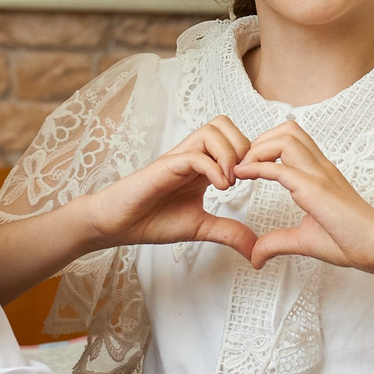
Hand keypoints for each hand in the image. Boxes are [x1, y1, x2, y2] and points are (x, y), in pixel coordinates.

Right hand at [82, 120, 256, 260]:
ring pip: (212, 130)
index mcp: (202, 165)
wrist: (119, 225)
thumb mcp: (201, 228)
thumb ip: (228, 232)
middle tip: (243, 177)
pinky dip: (213, 169)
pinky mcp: (166, 166)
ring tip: (230, 183)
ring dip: (229, 154)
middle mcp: (192, 155)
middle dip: (243, 147)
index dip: (250, 153)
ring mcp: (178, 158)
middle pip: (224, 123)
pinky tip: (219, 189)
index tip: (254, 180)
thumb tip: (255, 249)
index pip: (232, 137)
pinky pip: (195, 154)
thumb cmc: (153, 220)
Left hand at [235, 120, 373, 276]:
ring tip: (243, 170)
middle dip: (259, 140)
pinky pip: (283, 168)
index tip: (247, 167)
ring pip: (285, 138)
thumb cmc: (351, 242)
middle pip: (287, 130)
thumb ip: (278, 243)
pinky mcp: (317, 190)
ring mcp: (320, 176)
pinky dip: (258, 167)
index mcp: (321, 173)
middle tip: (243, 165)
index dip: (265, 147)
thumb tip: (255, 256)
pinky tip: (243, 175)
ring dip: (258, 149)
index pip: (292, 140)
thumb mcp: (305, 240)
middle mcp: (321, 168)